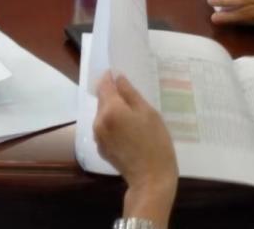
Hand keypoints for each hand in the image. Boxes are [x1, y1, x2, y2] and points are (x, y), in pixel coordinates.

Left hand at [93, 72, 176, 226]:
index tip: (118, 74)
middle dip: (113, 95)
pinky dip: (113, 125)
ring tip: (133, 115)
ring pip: (103, 115)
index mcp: (110, 109)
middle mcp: (98, 121)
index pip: (104, 85)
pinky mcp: (102, 149)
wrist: (151, 179)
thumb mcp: (148, 113)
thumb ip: (130, 93)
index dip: (110, 77)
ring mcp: (98, 137)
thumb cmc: (155, 143)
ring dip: (113, 111)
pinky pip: (105, 129)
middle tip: (132, 96)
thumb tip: (118, 78)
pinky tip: (128, 131)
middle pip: (102, 100)